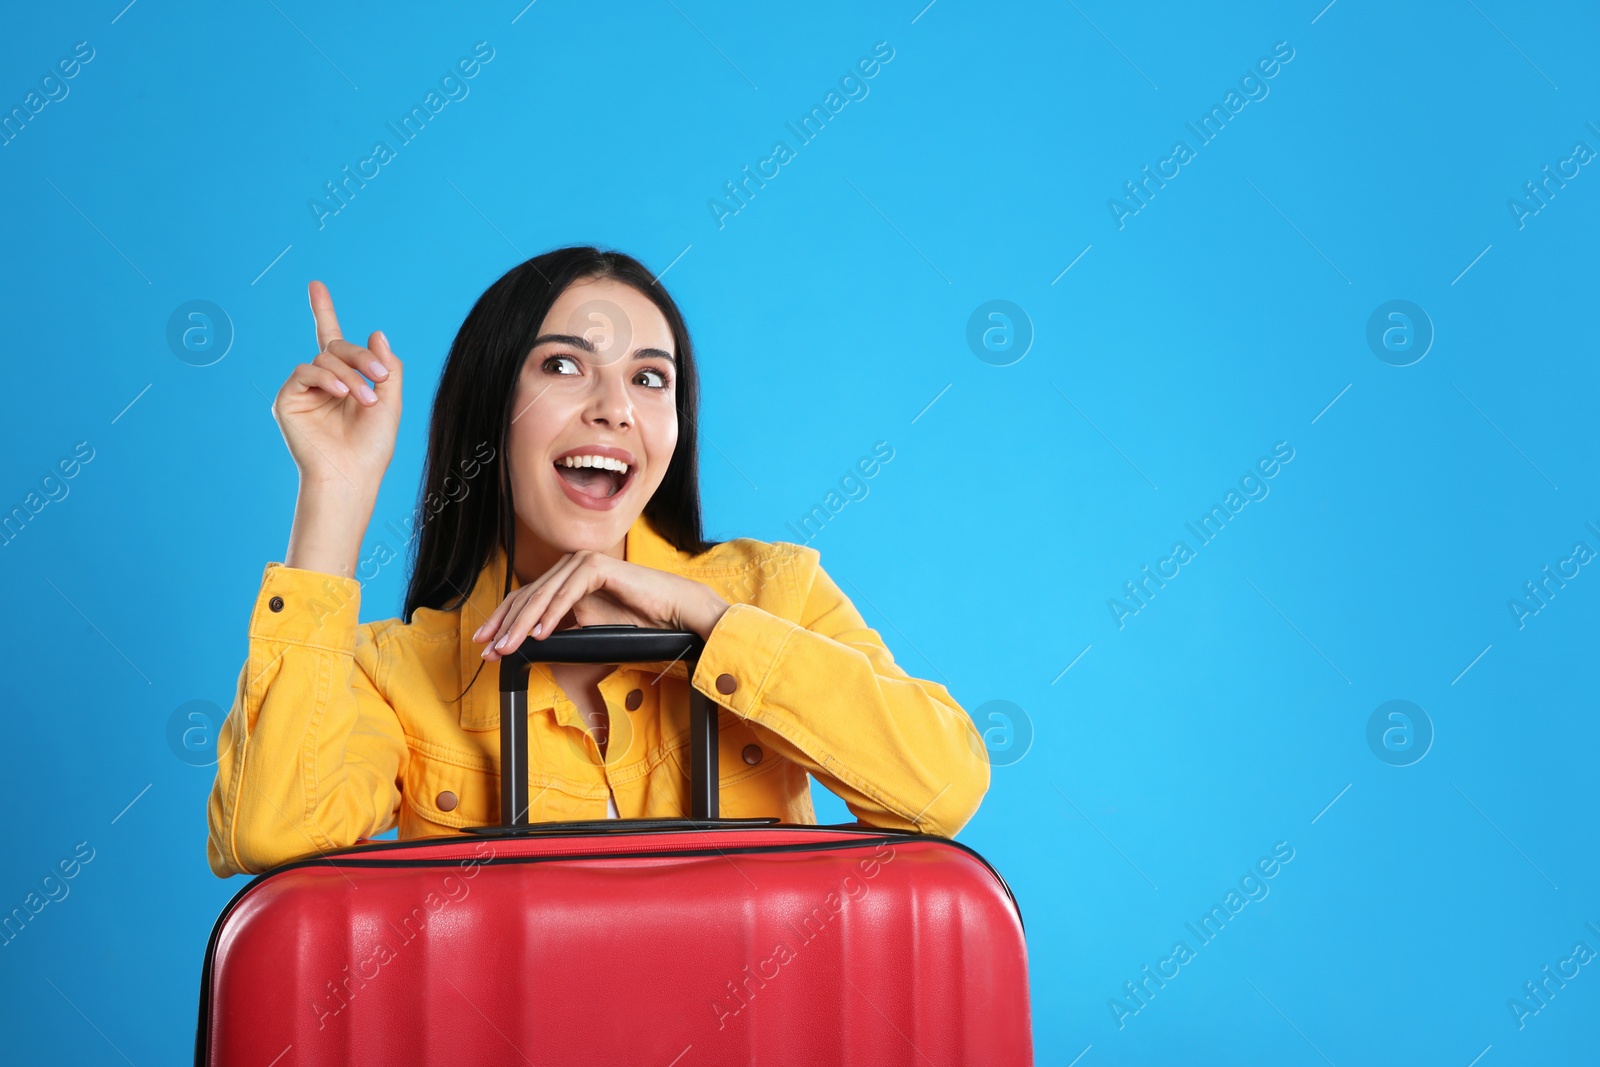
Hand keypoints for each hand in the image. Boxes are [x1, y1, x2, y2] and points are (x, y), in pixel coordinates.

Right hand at [273, 281, 402, 494]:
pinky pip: (305, 371)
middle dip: (361, 357)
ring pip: (324, 358)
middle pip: (336, 346)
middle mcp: (322, 382)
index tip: (315, 285)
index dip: (323, 310)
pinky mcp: (287, 400)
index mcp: (345, 380)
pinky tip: (342, 393)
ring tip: (365, 399)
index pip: (333, 339)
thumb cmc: (372, 446)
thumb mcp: (391, 401)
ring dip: (350, 375)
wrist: (352, 475)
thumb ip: (387, 365)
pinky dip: (326, 378)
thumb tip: (375, 330)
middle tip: (380, 378)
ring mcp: (303, 390)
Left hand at [474, 551, 729, 659]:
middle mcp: (570, 565)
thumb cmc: (638, 621)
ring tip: (508, 647)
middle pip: (527, 595)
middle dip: (504, 625)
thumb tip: (531, 646)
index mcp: (566, 577)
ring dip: (521, 624)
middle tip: (489, 649)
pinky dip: (552, 615)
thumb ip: (561, 632)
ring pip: (543, 595)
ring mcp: (583, 562)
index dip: (502, 621)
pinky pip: (568, 593)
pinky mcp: (598, 567)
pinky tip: (539, 634)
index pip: (525, 597)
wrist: (674, 613)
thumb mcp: (589, 630)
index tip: (486, 644)